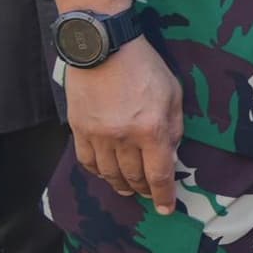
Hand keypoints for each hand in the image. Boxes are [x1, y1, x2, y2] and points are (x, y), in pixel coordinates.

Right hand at [67, 40, 185, 212]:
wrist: (104, 44)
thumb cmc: (143, 65)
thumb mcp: (173, 93)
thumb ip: (174, 127)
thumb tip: (171, 154)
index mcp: (151, 129)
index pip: (159, 175)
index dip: (164, 196)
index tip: (167, 208)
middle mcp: (124, 137)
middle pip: (134, 178)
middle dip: (143, 190)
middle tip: (148, 193)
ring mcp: (98, 134)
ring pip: (109, 174)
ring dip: (120, 185)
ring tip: (127, 188)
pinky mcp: (79, 128)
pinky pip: (87, 161)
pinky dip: (98, 171)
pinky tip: (106, 172)